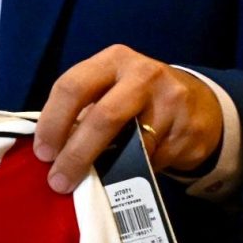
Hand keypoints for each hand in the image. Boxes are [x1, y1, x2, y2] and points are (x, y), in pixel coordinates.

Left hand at [32, 45, 223, 194]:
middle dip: (76, 154)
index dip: (52, 122)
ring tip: (92, 182)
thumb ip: (82, 111)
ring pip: (131, 146)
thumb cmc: (138, 98)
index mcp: (113, 60)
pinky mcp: (189, 129)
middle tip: (59, 181)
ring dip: (107, 170)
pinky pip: (154, 161)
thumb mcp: (111, 89)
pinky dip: (136, 172)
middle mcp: (144, 74)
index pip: (73, 86)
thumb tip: (51, 151)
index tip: (43, 153)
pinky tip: (131, 171)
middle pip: (103, 117)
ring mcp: (171, 101)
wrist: (199, 104)